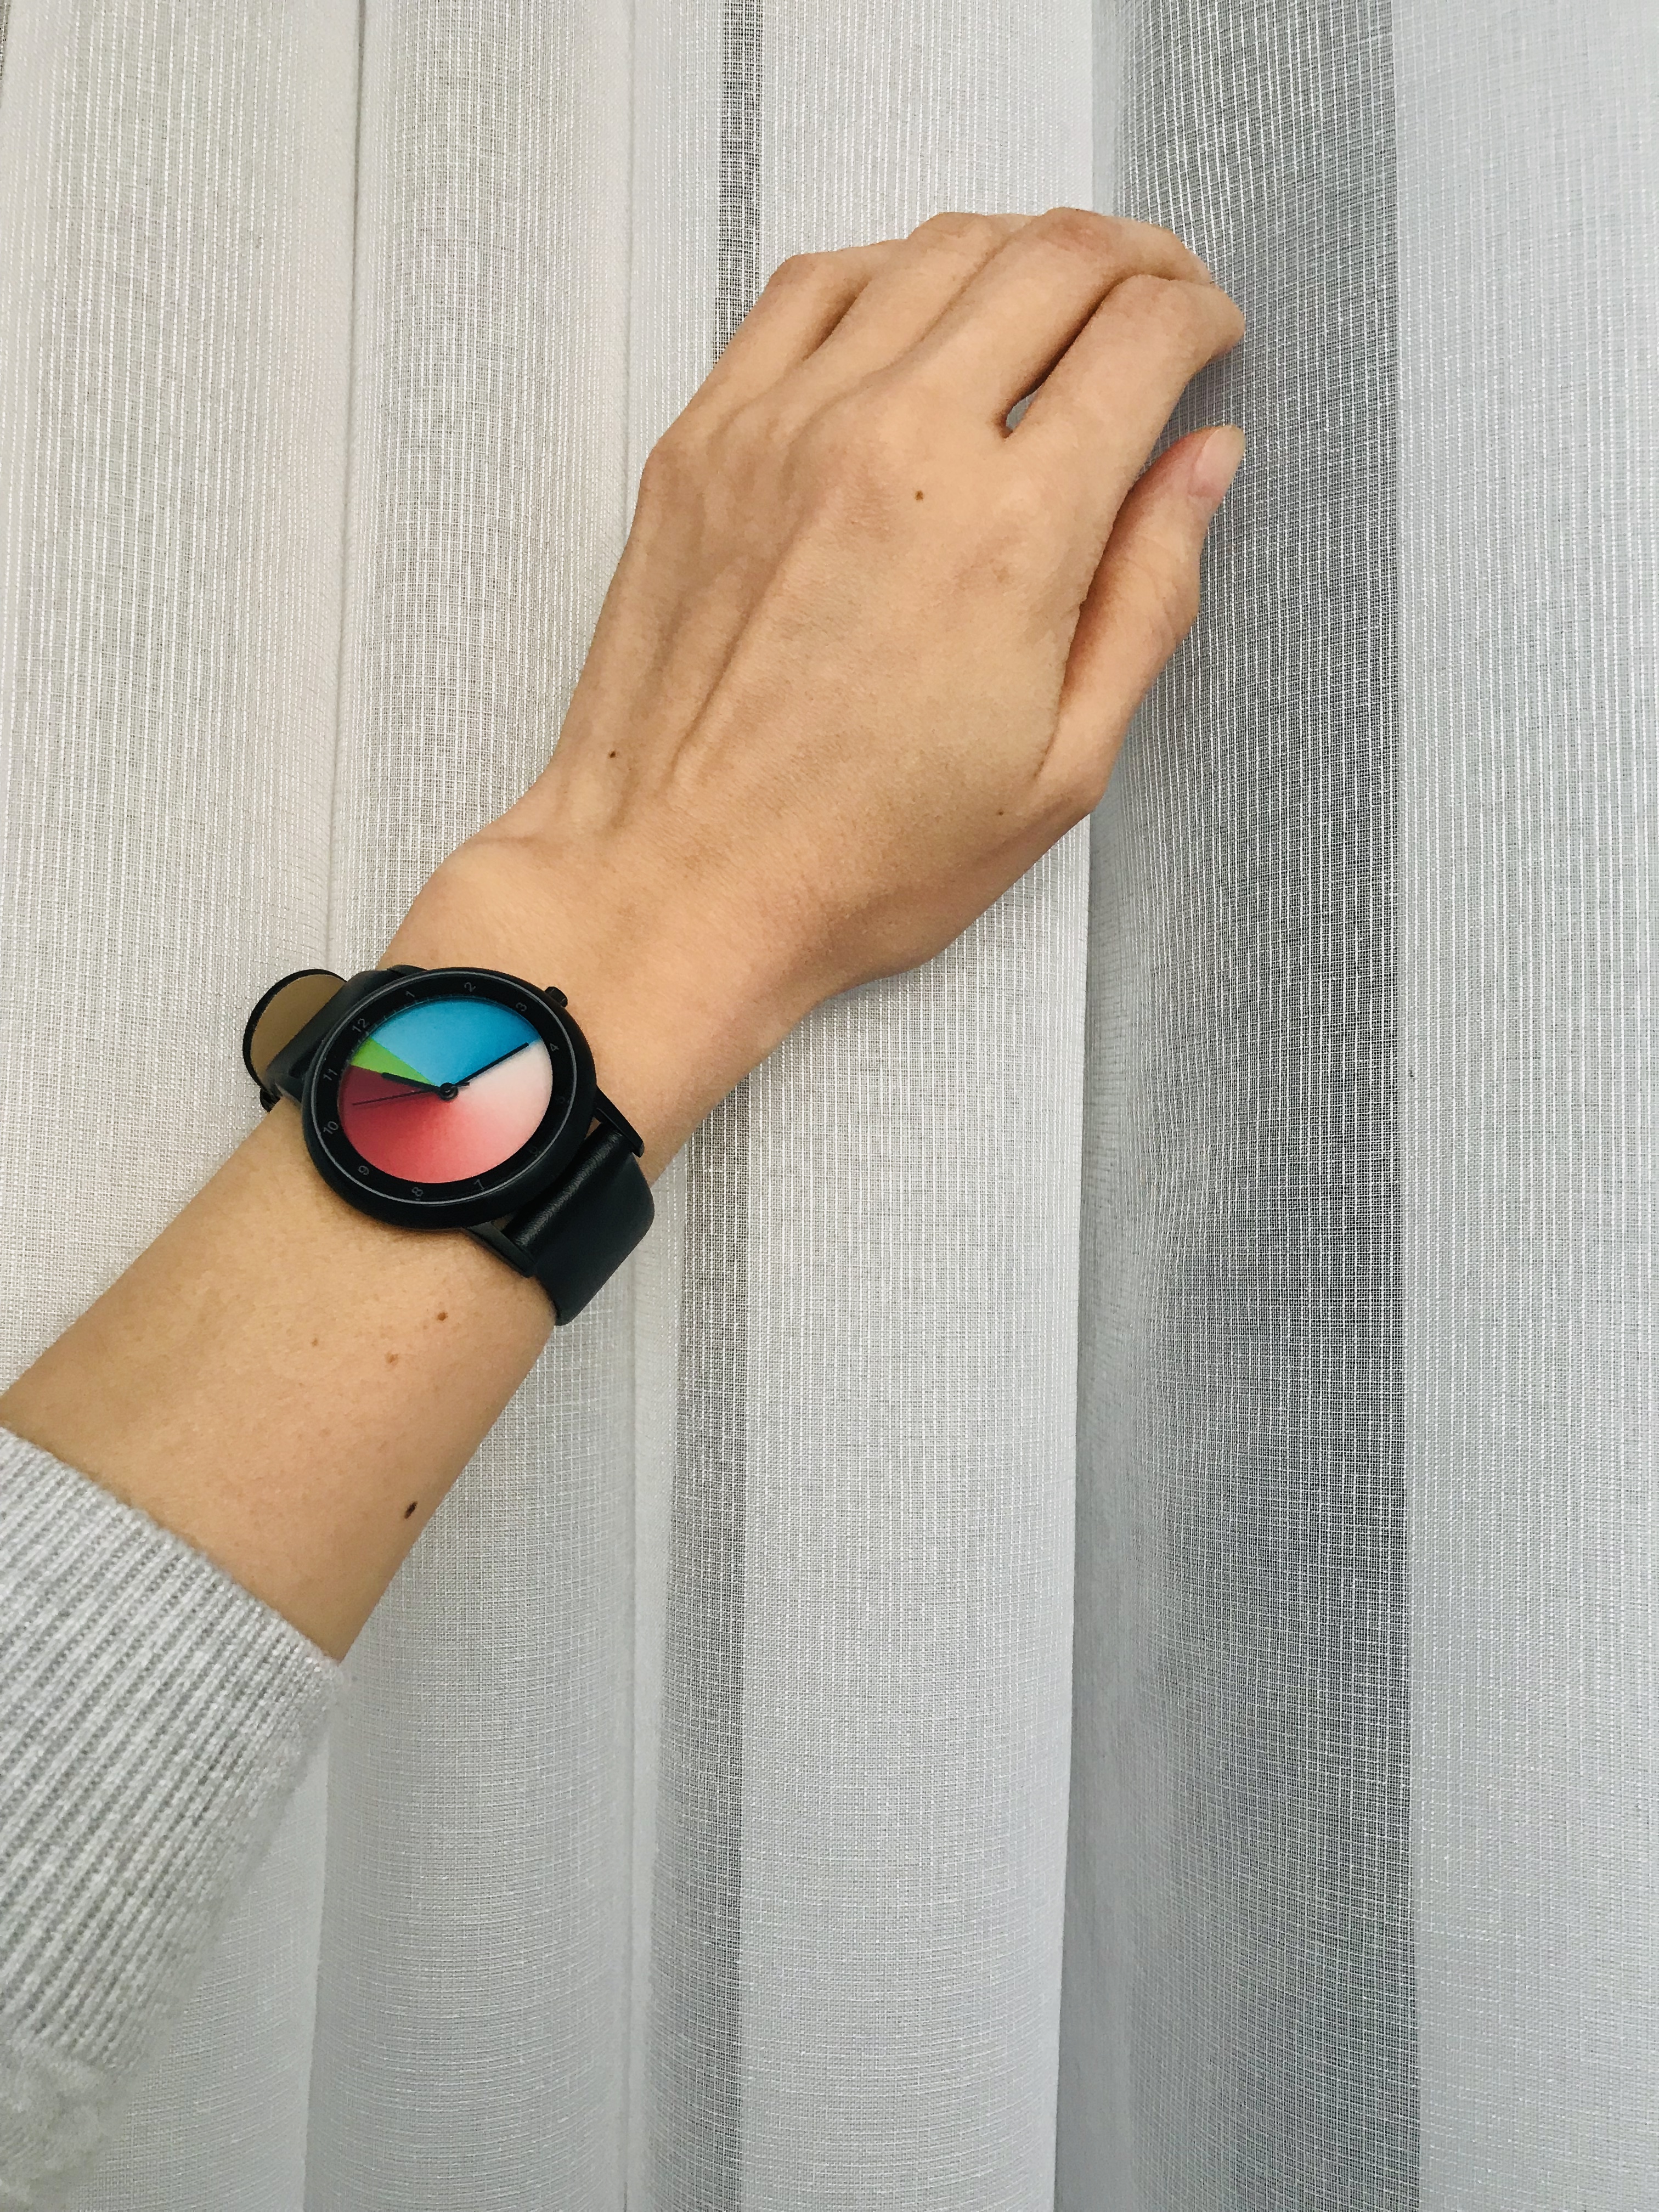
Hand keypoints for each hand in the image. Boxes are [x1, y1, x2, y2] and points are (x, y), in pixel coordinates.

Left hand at [386, 207, 1244, 1170]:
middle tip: (1155, 291)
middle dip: (1131, 258)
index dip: (1196, 316)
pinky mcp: (707, 436)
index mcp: (1010, 534)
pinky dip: (890, 268)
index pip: (1138, 341)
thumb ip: (1149, 597)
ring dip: (1019, 249)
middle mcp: (901, 446)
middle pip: (1050, 263)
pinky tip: (918, 304)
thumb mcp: (1062, 768)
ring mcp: (789, 426)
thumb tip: (1203, 462)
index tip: (1208, 333)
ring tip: (1052, 292)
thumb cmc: (857, 857)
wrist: (675, 882)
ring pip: (935, 252)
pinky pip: (811, 286)